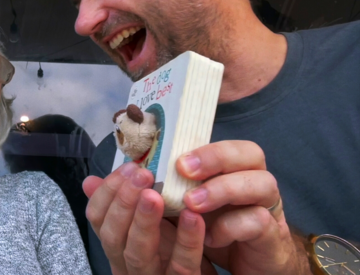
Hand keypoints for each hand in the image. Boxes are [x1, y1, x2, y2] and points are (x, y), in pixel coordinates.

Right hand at [84, 163, 216, 274]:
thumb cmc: (174, 251)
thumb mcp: (147, 223)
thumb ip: (124, 203)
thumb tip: (90, 180)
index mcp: (117, 245)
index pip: (96, 218)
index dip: (107, 191)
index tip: (130, 166)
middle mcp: (126, 263)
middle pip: (111, 236)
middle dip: (123, 201)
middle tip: (142, 174)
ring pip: (137, 253)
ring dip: (143, 221)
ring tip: (154, 194)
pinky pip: (181, 267)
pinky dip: (186, 241)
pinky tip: (193, 217)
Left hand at [177, 140, 309, 274]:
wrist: (247, 268)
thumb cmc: (214, 229)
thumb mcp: (189, 205)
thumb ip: (170, 186)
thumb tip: (133, 170)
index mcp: (234, 171)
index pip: (230, 143)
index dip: (205, 147)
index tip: (176, 160)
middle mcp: (256, 183)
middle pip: (251, 153)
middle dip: (215, 158)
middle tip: (183, 170)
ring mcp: (268, 207)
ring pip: (262, 183)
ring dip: (223, 189)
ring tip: (192, 204)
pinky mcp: (272, 236)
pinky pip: (259, 222)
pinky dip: (232, 228)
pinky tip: (210, 238)